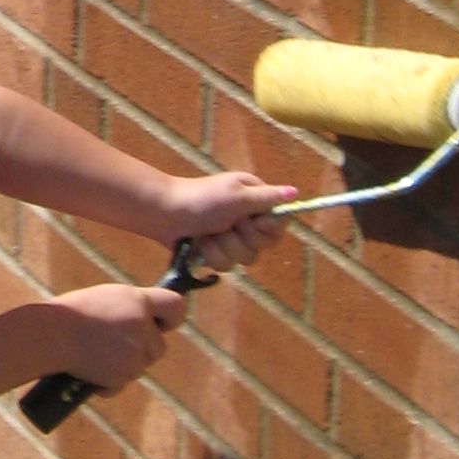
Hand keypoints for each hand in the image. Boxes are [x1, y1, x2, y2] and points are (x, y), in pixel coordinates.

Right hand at [58, 282, 182, 394]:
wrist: (49, 335)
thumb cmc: (67, 315)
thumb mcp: (103, 300)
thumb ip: (127, 309)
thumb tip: (143, 322)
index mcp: (136, 300)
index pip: (175, 306)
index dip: (170, 319)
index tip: (161, 325)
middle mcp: (141, 324)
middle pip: (158, 347)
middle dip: (142, 352)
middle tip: (114, 347)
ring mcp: (134, 351)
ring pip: (139, 367)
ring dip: (122, 368)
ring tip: (94, 356)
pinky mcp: (122, 374)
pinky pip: (121, 384)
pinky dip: (107, 383)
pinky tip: (89, 372)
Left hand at [161, 170, 293, 274]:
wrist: (164, 213)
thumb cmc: (200, 198)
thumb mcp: (236, 195)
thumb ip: (266, 198)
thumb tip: (295, 193)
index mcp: (254, 201)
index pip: (279, 223)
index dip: (268, 227)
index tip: (254, 221)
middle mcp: (246, 220)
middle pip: (264, 245)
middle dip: (242, 238)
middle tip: (227, 223)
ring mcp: (231, 238)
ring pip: (246, 259)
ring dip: (225, 247)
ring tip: (209, 233)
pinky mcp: (217, 253)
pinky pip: (227, 266)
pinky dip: (212, 255)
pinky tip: (200, 244)